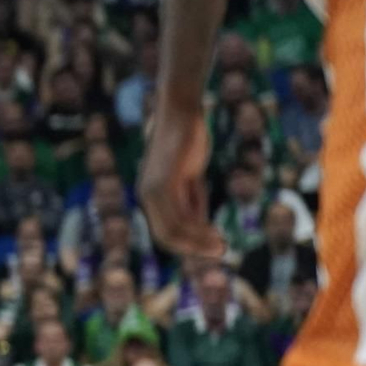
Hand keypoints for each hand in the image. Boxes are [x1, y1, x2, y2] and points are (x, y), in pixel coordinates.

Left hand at [138, 100, 224, 258]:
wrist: (181, 112)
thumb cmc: (186, 140)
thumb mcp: (190, 176)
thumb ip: (192, 200)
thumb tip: (200, 228)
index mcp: (149, 195)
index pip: (163, 230)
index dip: (186, 244)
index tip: (211, 248)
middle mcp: (145, 196)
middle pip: (165, 236)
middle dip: (192, 248)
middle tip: (219, 253)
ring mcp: (151, 190)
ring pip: (171, 230)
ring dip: (197, 242)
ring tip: (220, 248)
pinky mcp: (162, 182)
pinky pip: (177, 216)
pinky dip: (197, 229)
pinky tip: (214, 233)